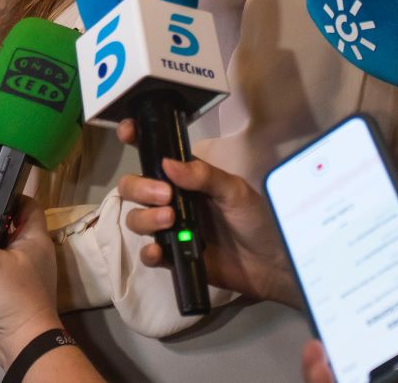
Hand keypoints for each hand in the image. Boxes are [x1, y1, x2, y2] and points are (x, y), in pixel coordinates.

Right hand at [116, 119, 299, 307]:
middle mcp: (172, 199)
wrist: (269, 265)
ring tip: (170, 221)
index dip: (136, 140)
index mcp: (186, 178)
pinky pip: (147, 253)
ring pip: (136, 218)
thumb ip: (203, 176)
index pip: (154, 154)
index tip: (128, 132)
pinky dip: (147, 252)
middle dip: (140, 188)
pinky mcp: (172, 257)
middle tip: (165, 196)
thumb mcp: (234, 190)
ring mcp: (170, 229)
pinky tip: (159, 252)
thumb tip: (167, 163)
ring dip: (146, 217)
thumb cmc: (255, 219)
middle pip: (133, 187)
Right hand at [300, 254, 397, 382]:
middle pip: (355, 351)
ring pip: (339, 374)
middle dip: (330, 332)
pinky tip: (321, 366)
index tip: (344, 289)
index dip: (363, 308)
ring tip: (317, 348)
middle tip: (320, 315)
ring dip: (317, 361)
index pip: (387, 328)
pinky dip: (319, 377)